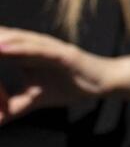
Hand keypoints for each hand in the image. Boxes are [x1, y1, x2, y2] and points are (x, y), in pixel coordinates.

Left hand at [0, 27, 126, 120]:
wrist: (103, 83)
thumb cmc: (71, 86)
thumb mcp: (33, 100)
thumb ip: (12, 107)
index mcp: (25, 55)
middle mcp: (34, 47)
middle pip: (3, 40)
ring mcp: (48, 48)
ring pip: (17, 40)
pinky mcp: (63, 54)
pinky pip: (39, 49)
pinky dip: (21, 47)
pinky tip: (6, 47)